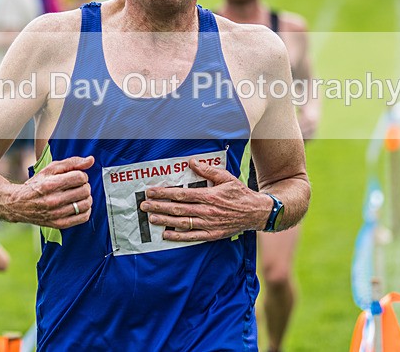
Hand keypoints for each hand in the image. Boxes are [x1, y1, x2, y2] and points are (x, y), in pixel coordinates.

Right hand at [5, 156, 93, 227]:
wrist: (18, 204)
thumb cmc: (36, 184)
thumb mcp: (50, 169)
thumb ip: (72, 163)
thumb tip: (91, 160)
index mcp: (51, 184)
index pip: (80, 177)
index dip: (81, 175)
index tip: (76, 176)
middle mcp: (53, 200)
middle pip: (85, 190)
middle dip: (84, 185)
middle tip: (77, 185)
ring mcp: (56, 214)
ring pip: (86, 204)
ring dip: (86, 197)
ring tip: (79, 195)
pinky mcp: (59, 224)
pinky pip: (83, 218)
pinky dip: (86, 210)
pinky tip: (79, 205)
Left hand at [139, 158, 273, 241]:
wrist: (256, 212)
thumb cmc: (239, 193)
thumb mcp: (226, 177)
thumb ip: (207, 170)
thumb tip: (191, 162)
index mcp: (209, 195)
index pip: (181, 194)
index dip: (164, 192)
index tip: (151, 191)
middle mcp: (207, 211)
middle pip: (178, 209)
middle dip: (159, 206)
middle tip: (144, 205)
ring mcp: (209, 224)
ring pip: (182, 223)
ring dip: (165, 220)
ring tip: (151, 217)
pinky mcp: (212, 234)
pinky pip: (192, 236)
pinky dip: (178, 236)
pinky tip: (166, 234)